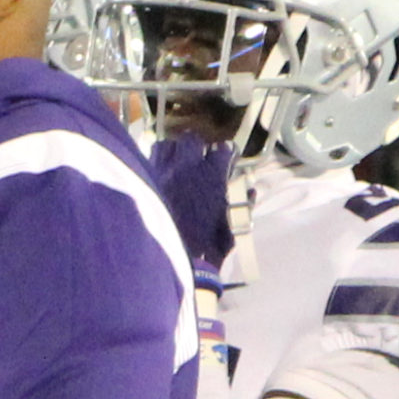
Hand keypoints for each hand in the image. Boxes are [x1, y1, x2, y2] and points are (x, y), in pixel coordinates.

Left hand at [150, 133, 233, 267]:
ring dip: (176, 149)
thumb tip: (250, 191)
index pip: (223, 150)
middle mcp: (188, 168)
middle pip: (194, 141)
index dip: (226, 152)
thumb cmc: (206, 245)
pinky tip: (163, 166)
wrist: (172, 256)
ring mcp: (164, 170)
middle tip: (201, 156)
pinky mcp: (147, 178)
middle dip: (200, 147)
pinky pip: (152, 155)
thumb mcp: (232, 228)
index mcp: (212, 177)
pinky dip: (159, 157)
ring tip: (179, 158)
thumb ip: (243, 205)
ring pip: (170, 144)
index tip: (226, 155)